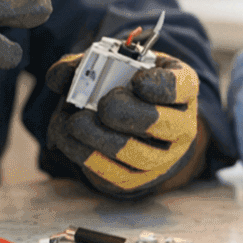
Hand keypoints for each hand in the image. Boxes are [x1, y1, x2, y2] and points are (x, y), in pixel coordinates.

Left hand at [45, 48, 200, 196]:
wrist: (133, 121)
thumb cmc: (125, 85)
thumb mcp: (114, 64)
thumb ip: (84, 63)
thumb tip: (60, 77)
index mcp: (182, 88)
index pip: (179, 87)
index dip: (158, 85)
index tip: (136, 81)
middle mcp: (180, 125)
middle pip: (160, 124)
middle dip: (126, 113)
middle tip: (102, 104)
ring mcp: (163, 157)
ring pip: (136, 155)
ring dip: (99, 138)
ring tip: (73, 122)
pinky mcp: (138, 179)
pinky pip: (115, 174)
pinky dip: (86, 156)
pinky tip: (67, 138)